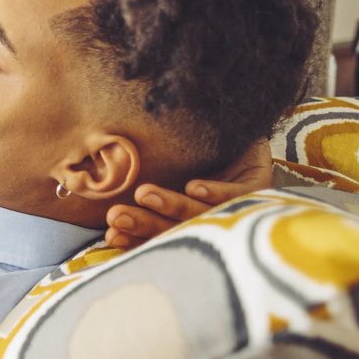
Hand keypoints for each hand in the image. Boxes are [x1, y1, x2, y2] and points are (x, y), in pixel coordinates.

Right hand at [104, 139, 272, 249]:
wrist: (238, 119)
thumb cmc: (197, 147)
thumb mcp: (164, 166)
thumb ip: (141, 185)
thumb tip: (101, 195)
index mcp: (187, 218)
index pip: (160, 234)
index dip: (135, 238)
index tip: (110, 234)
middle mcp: (211, 217)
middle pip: (177, 228)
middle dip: (145, 224)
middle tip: (117, 216)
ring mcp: (235, 205)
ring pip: (202, 213)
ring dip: (172, 205)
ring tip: (144, 194)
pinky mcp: (257, 186)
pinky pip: (236, 195)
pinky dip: (215, 193)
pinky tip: (193, 187)